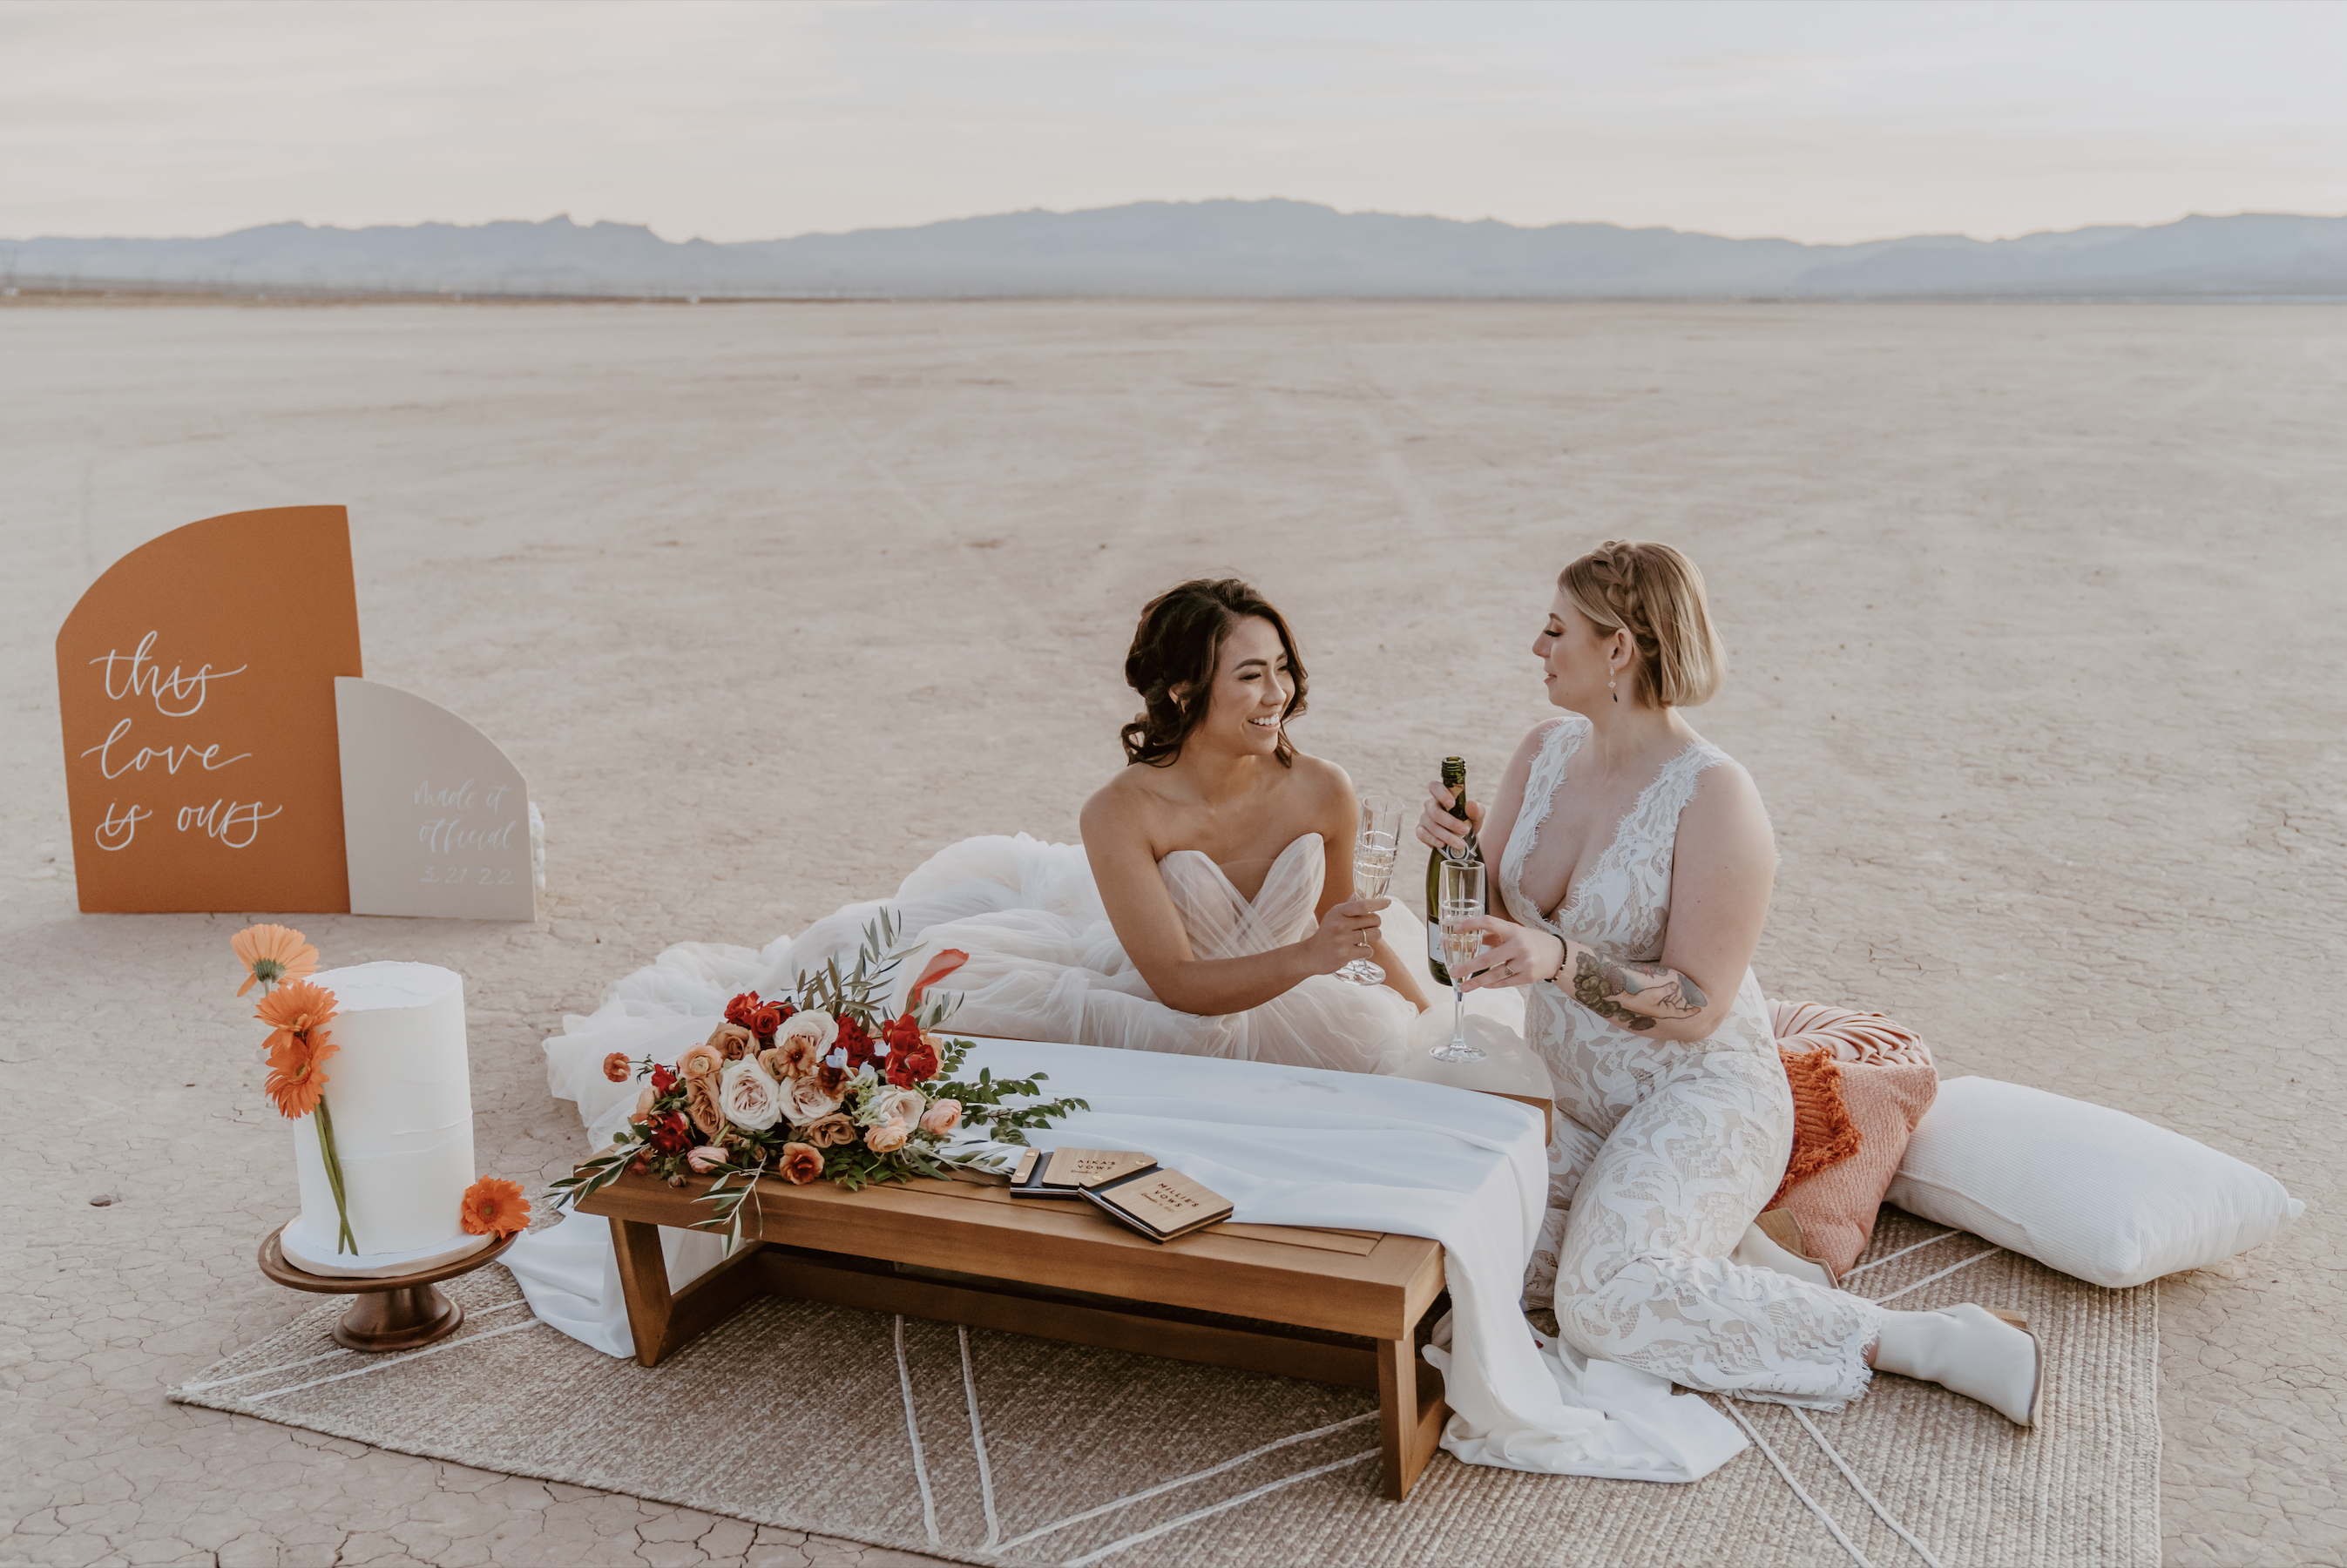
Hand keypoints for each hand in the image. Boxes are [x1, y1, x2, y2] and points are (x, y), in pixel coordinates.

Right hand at [1301, 897, 1389, 975]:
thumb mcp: (1334, 915)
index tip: (1388, 901)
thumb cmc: (1326, 933)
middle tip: (1367, 927)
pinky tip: (1356, 950)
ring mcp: (1343, 940)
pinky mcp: (1346, 955)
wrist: (1311, 955)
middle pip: (1374, 920)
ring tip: (1363, 938)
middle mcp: (1340, 924)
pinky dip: (1366, 951)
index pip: (1363, 905)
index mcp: (1338, 912)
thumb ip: (1349, 905)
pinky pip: (1369, 950)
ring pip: (1375, 934)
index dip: (1378, 903)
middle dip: (1375, 924)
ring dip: (1373, 937)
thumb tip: (1361, 892)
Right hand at [1415, 779, 1483, 853]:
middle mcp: (1431, 805)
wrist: (1463, 839)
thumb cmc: (1468, 823)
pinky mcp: (1420, 831)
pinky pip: (1422, 834)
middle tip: (1466, 830)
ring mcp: (1424, 818)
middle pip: (1435, 811)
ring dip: (1447, 836)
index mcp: (1443, 796)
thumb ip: (1477, 810)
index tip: (1452, 804)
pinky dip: (1433, 840)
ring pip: (1432, 825)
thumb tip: (1471, 804)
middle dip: (1451, 823)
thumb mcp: (1476, 817)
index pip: (1435, 787)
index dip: (1441, 793)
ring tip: (1461, 844)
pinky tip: (1443, 845)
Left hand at [1449, 914, 1564, 991]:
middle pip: (1488, 958)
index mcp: (1513, 930)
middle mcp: (1519, 945)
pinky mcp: (1528, 977)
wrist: (1557, 955)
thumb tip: (1467, 936)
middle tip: (1453, 972)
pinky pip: (1505, 983)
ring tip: (1463, 987)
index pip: (1489, 922)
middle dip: (1468, 967)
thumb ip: (1492, 935)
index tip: (1456, 928)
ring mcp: (1524, 962)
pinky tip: (1483, 985)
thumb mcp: (1513, 932)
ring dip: (1477, 982)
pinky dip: (1492, 985)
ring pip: (1495, 975)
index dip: (1472, 924)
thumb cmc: (1529, 941)